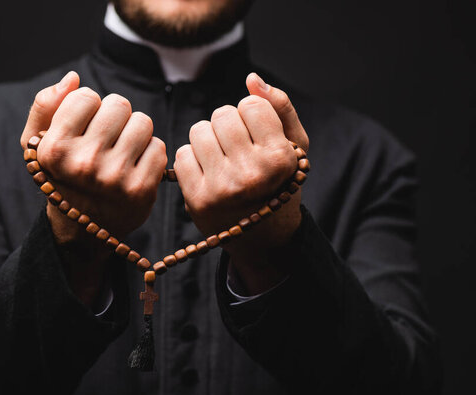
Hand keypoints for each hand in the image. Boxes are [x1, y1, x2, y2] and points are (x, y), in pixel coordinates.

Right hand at [20, 71, 166, 303]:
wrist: (82, 228)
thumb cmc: (62, 176)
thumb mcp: (37, 145)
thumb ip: (45, 105)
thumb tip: (73, 78)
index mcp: (55, 149)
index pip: (86, 96)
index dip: (88, 107)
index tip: (84, 127)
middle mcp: (85, 163)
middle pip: (119, 105)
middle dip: (115, 117)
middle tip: (107, 139)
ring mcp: (115, 177)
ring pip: (143, 122)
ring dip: (135, 132)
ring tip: (121, 151)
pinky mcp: (142, 189)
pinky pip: (159, 147)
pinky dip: (150, 153)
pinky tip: (135, 167)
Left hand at [174, 73, 308, 293]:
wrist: (263, 235)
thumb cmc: (278, 183)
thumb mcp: (293, 147)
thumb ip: (279, 107)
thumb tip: (251, 78)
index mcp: (280, 158)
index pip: (250, 105)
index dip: (253, 117)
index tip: (258, 138)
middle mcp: (251, 174)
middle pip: (222, 114)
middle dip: (228, 126)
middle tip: (238, 150)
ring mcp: (222, 188)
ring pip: (198, 130)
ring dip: (208, 140)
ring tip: (223, 160)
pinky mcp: (197, 199)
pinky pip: (182, 154)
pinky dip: (193, 160)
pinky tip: (208, 174)